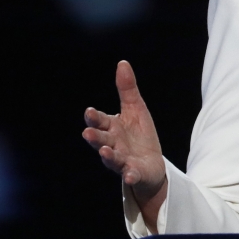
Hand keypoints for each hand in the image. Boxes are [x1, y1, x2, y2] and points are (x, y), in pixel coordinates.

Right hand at [82, 61, 166, 224]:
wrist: (150, 164)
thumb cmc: (138, 135)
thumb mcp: (135, 109)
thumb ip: (127, 89)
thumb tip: (122, 63)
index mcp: (112, 128)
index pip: (100, 121)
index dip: (95, 117)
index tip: (89, 111)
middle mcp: (113, 145)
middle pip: (102, 140)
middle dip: (95, 137)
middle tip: (87, 132)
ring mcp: (122, 161)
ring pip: (113, 159)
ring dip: (108, 156)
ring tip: (105, 152)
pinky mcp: (134, 173)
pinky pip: (131, 175)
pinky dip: (129, 175)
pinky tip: (129, 175)